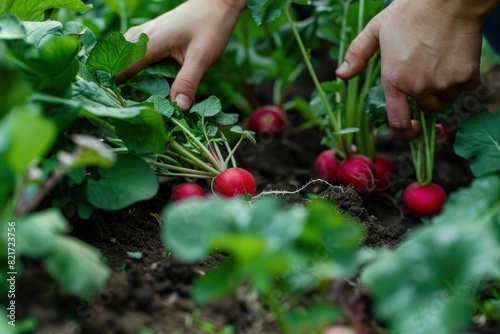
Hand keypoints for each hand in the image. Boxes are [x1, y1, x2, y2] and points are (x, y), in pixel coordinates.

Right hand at [116, 0, 245, 110]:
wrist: (217, 4)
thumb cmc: (211, 26)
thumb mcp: (202, 57)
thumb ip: (188, 82)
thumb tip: (178, 109)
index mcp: (149, 42)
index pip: (120, 70)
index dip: (114, 90)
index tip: (117, 110)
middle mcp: (140, 37)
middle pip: (116, 66)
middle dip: (118, 87)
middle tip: (124, 110)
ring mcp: (142, 35)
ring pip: (122, 60)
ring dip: (124, 79)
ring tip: (131, 102)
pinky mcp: (148, 37)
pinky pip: (132, 55)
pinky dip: (132, 71)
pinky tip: (142, 86)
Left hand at [335, 0, 492, 140]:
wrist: (449, 0)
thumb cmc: (411, 12)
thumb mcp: (376, 29)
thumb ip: (358, 54)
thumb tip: (341, 74)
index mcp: (394, 80)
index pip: (398, 122)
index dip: (405, 133)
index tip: (412, 130)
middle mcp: (418, 87)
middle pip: (427, 108)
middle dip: (428, 96)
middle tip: (427, 71)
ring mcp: (443, 83)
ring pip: (447, 98)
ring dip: (445, 87)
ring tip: (441, 60)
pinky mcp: (466, 75)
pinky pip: (468, 87)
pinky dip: (465, 78)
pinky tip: (457, 58)